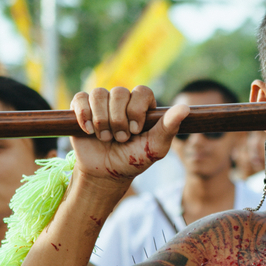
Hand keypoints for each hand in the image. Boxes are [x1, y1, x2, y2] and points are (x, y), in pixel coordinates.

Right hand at [70, 85, 187, 185]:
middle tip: (120, 139)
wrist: (106, 173)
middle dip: (118, 120)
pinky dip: (84, 115)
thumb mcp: (155, 148)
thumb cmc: (133, 160)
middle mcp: (123, 100)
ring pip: (99, 94)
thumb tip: (185, 107)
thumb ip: (169, 127)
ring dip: (102, 121)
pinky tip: (89, 130)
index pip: (142, 91)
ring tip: (105, 138)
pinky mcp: (82, 108)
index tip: (135, 130)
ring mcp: (102, 103)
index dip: (136, 109)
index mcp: (143, 106)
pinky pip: (80, 99)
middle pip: (119, 92)